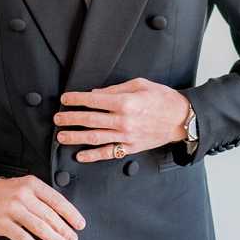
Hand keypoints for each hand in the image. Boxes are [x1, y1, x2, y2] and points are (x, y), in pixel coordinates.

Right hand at [0, 175, 85, 239]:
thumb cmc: (6, 192)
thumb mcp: (25, 186)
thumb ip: (42, 196)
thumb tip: (64, 215)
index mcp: (32, 184)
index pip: (57, 200)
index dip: (71, 214)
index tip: (80, 225)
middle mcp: (23, 195)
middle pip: (50, 216)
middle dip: (64, 231)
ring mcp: (12, 209)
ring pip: (39, 228)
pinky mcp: (2, 224)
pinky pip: (23, 237)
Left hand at [54, 77, 189, 162]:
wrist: (181, 118)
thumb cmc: (162, 98)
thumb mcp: (140, 84)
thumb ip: (115, 89)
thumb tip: (95, 95)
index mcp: (125, 102)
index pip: (93, 101)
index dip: (76, 100)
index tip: (65, 99)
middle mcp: (123, 121)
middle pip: (90, 120)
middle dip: (71, 119)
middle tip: (57, 118)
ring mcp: (126, 137)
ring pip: (95, 138)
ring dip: (76, 137)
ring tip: (61, 136)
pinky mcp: (130, 148)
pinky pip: (108, 153)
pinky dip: (92, 155)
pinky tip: (80, 155)